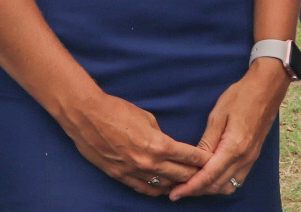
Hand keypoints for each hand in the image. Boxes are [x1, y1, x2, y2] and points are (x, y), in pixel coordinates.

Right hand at [57, 90, 212, 196]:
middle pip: (181, 175)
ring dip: (177, 185)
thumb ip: (160, 135)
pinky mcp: (121, 176)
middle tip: (206, 175)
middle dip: (196, 175)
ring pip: (164, 186)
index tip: (213, 160)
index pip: (189, 157)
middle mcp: (150, 163)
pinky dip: (157, 190)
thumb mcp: (147, 117)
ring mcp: (134, 172)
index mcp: (159, 145)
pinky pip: (144, 189)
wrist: (87, 116)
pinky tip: (165, 189)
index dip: (203, 160)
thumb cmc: (117, 111)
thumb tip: (167, 145)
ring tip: (188, 184)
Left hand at [169, 58, 289, 198]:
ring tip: (191, 184)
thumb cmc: (240, 96)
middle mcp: (244, 158)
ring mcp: (251, 159)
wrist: (267, 88)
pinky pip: (237, 178)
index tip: (175, 194)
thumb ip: (207, 141)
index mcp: (234, 147)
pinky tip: (209, 177)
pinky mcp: (253, 156)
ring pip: (229, 185)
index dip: (190, 187)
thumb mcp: (218, 115)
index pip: (209, 176)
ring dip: (210, 189)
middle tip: (178, 191)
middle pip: (218, 185)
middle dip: (197, 191)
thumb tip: (196, 161)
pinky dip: (221, 182)